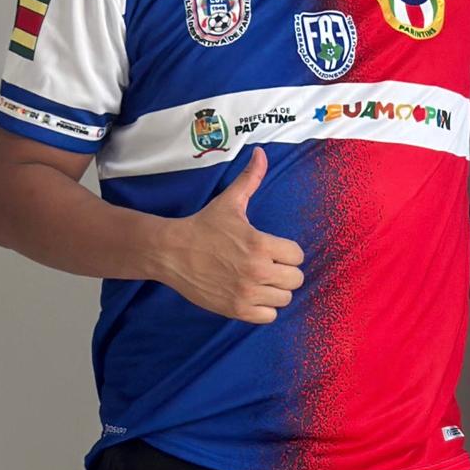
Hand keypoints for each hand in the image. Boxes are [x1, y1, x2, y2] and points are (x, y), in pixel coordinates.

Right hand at [156, 148, 304, 323]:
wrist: (171, 252)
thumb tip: (261, 153)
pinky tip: (253, 295)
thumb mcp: (230, 201)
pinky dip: (264, 308)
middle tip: (270, 265)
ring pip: (284, 299)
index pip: (297, 255)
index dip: (288, 252)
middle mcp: (257, 270)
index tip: (275, 249)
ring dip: (276, 290)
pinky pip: (268, 317)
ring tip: (261, 280)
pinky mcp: (235, 309)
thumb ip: (251, 178)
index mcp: (260, 243)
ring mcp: (246, 292)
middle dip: (285, 271)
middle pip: (295, 279)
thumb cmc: (204, 226)